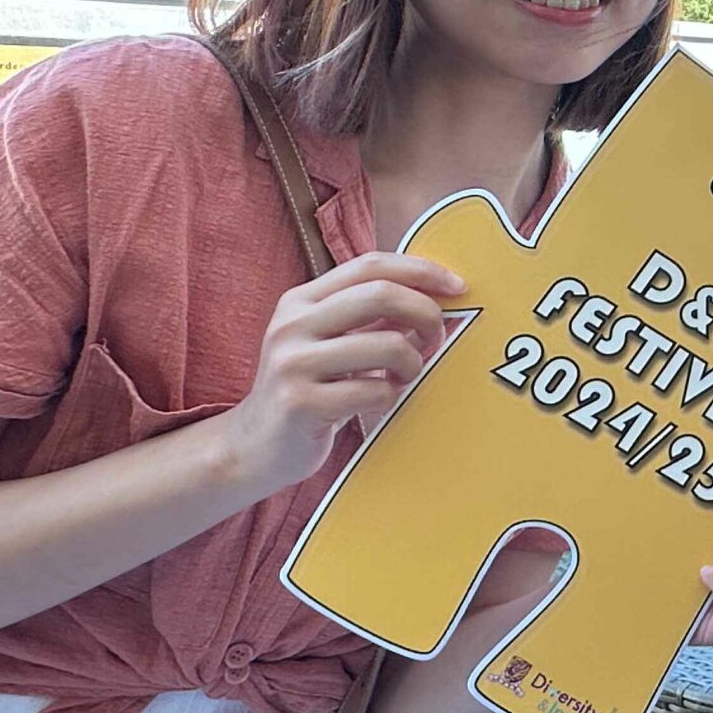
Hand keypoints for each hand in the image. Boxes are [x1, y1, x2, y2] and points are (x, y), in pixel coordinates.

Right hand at [222, 252, 466, 499]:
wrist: (255, 447)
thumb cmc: (310, 388)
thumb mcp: (333, 342)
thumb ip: (373, 316)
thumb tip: (437, 296)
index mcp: (300, 300)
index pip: (369, 265)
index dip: (420, 270)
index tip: (457, 286)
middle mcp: (292, 324)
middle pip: (381, 294)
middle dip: (426, 313)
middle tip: (436, 337)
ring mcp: (292, 363)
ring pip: (387, 345)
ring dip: (412, 363)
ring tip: (402, 377)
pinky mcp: (300, 403)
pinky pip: (375, 391)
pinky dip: (391, 396)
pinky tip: (378, 401)